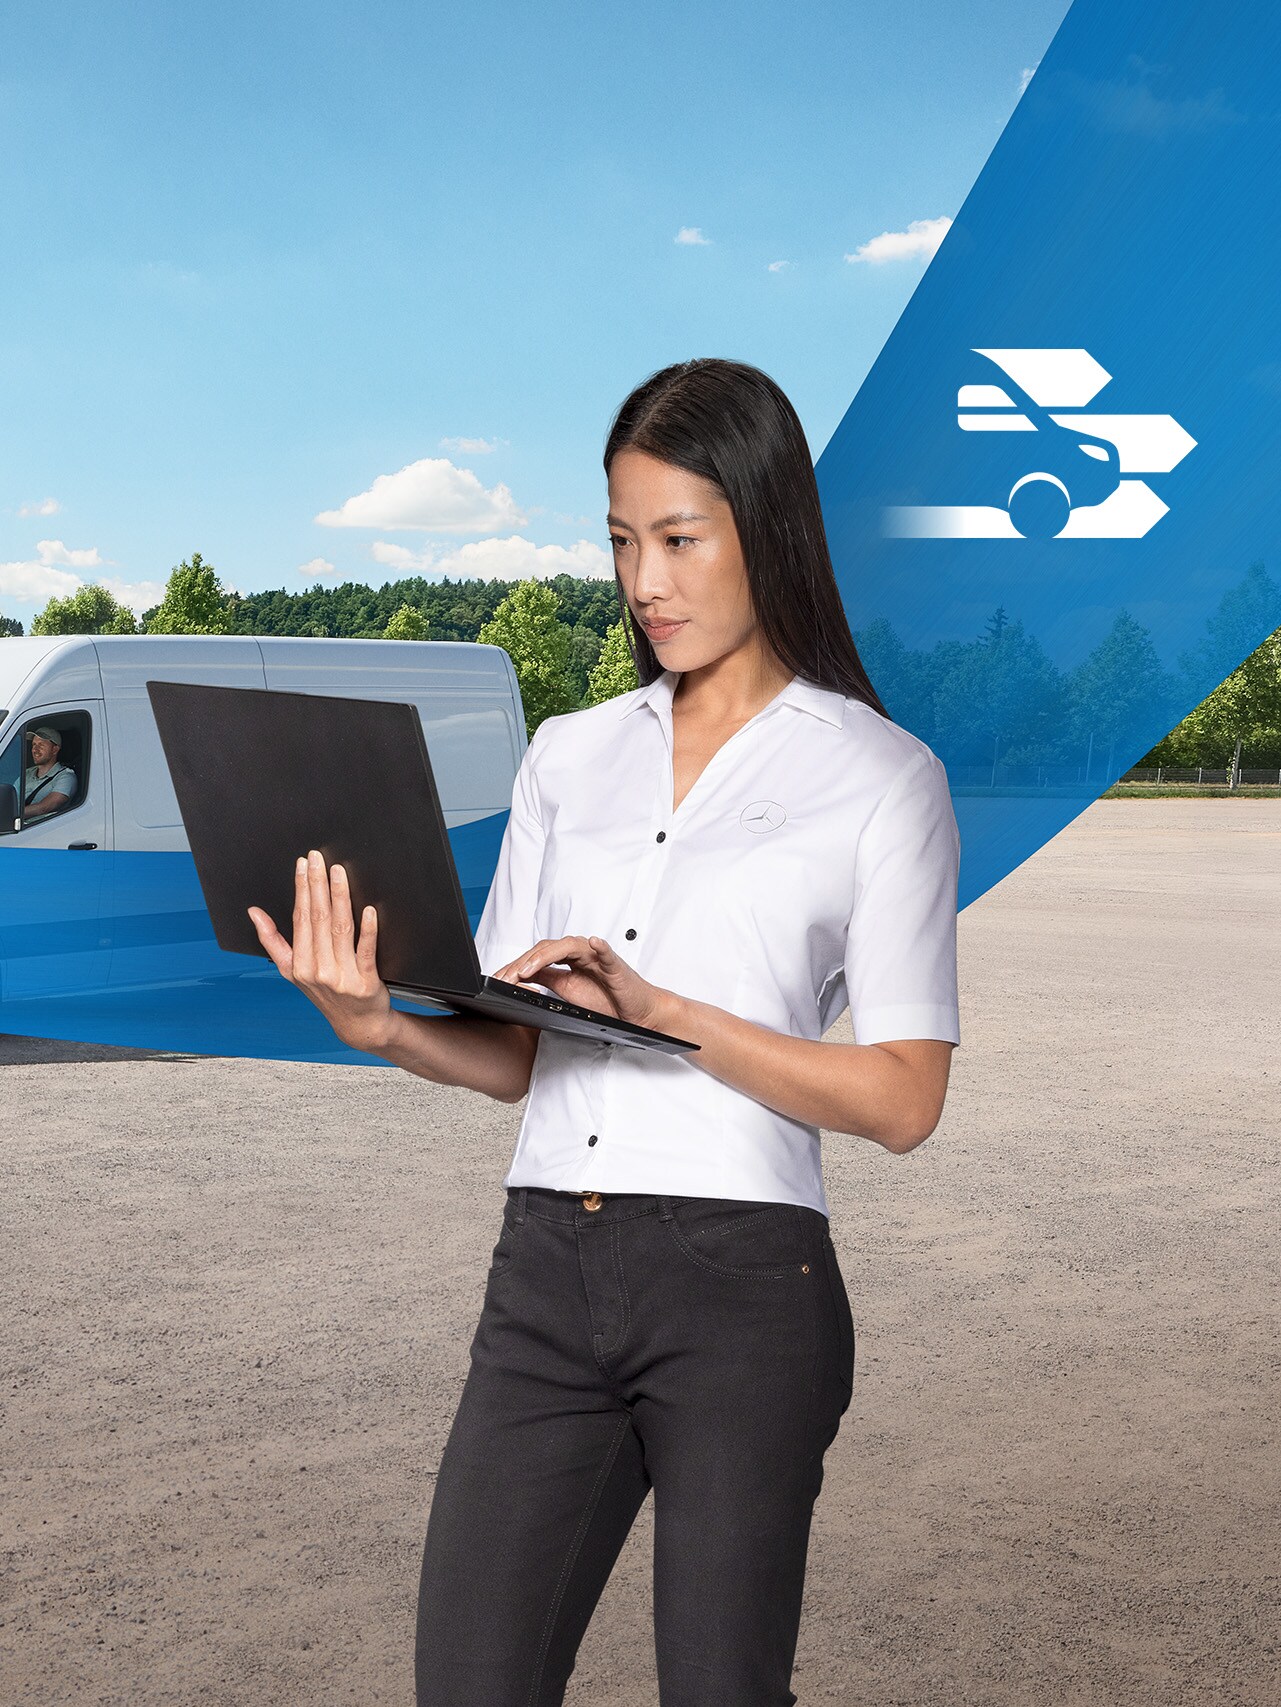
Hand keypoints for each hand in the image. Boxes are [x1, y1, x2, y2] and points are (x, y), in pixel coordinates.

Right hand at [247, 849, 393, 1052]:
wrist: (358, 1024)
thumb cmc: (325, 992)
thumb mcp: (292, 971)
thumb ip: (272, 941)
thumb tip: (254, 912)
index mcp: (298, 964)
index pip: (300, 919)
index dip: (301, 889)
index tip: (302, 864)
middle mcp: (317, 970)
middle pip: (318, 919)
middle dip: (317, 884)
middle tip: (318, 858)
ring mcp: (341, 976)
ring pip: (340, 929)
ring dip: (339, 897)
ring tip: (339, 872)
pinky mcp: (365, 982)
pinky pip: (366, 951)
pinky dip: (368, 930)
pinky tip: (369, 910)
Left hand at [494, 935, 676, 1033]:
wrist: (636, 1013)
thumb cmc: (607, 1001)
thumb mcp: (567, 991)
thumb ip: (547, 979)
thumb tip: (518, 977)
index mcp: (569, 960)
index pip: (537, 956)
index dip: (515, 966)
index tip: (497, 980)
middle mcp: (581, 954)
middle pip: (546, 949)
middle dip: (522, 963)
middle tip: (504, 979)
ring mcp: (598, 957)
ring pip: (568, 946)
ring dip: (545, 955)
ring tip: (527, 969)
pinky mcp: (616, 966)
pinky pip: (607, 953)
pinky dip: (600, 947)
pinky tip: (593, 943)